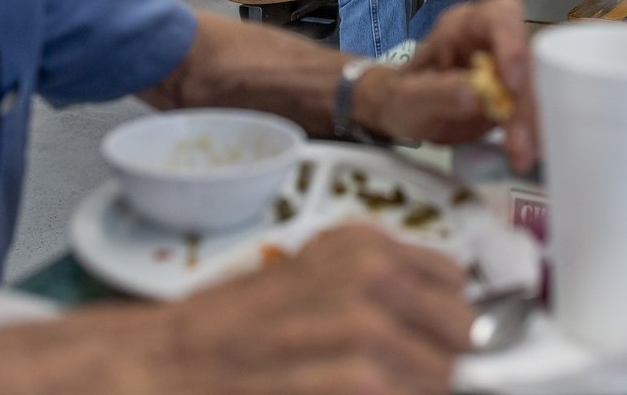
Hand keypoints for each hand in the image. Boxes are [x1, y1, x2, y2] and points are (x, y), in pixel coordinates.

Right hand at [163, 224, 470, 393]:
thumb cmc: (230, 335)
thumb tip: (459, 329)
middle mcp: (374, 274)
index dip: (455, 326)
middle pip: (465, 336)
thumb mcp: (308, 285)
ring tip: (362, 390)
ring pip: (447, 380)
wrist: (160, 366)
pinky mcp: (362, 383)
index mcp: (364, 246)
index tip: (450, 349)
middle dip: (445, 367)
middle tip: (398, 380)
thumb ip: (380, 295)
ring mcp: (370, 330)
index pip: (459, 286)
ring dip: (416, 392)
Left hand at [361, 0, 537, 172]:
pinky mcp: (515, 98)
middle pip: (527, 59)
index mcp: (464, 26)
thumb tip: (476, 95)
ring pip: (536, 88)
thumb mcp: (406, 97)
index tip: (513, 83)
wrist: (401, 113)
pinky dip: (533, 134)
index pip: (500, 17)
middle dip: (526, 100)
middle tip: (519, 140)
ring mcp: (508, 70)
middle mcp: (493, 42)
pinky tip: (528, 154)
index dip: (513, 44)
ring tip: (522, 156)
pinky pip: (532, 111)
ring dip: (534, 123)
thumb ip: (436, 92)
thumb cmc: (400, 96)